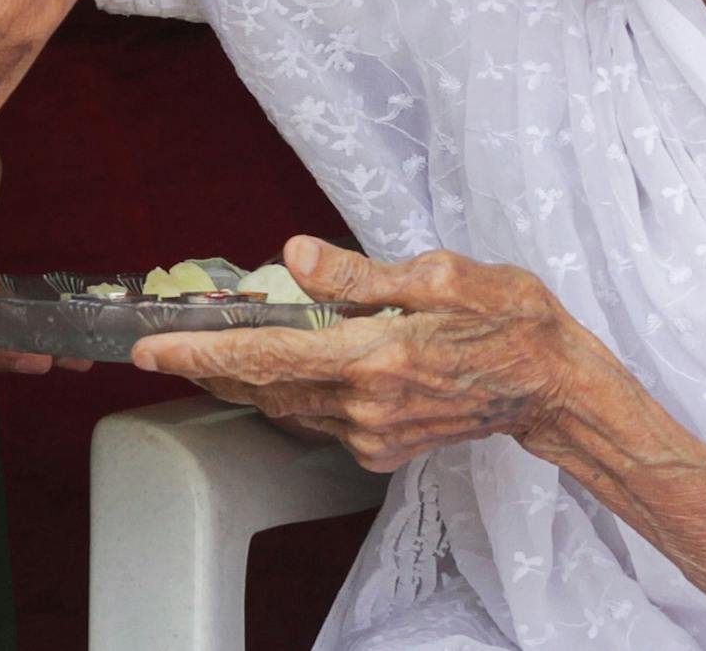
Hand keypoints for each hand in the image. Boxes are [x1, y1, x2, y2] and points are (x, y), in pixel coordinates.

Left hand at [130, 236, 586, 472]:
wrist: (556, 387)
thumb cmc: (510, 319)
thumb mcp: (442, 275)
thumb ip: (359, 274)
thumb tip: (292, 256)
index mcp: (376, 357)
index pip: (265, 356)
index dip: (199, 353)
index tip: (149, 347)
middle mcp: (367, 406)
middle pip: (263, 386)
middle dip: (208, 365)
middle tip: (163, 342)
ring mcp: (374, 434)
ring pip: (287, 405)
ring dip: (247, 378)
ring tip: (213, 346)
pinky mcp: (383, 448)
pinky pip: (317, 419)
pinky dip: (292, 391)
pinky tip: (288, 364)